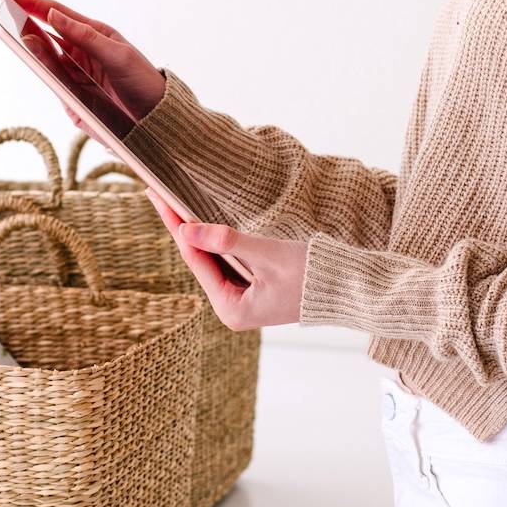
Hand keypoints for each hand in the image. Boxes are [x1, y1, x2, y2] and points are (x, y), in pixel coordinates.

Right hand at [1, 0, 166, 122]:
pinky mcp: (73, 100)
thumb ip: (85, 37)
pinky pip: (53, 85)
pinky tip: (37, 63)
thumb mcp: (118, 55)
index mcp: (92, 35)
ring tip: (17, 37)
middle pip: (44, 37)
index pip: (55, 14)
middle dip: (23, 26)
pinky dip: (45, 75)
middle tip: (4, 15)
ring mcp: (74, 77)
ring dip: (32, 50)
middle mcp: (80, 54)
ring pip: (45, 61)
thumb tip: (53, 16)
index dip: (30, 3)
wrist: (157, 120)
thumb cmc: (142, 81)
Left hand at [146, 189, 306, 330]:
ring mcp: (242, 301)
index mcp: (232, 310)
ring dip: (195, 233)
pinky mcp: (252, 291)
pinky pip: (226, 262)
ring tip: (170, 204)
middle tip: (156, 195)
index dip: (176, 226)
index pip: (196, 261)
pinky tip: (198, 222)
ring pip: (210, 261)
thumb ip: (227, 241)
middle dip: (181, 228)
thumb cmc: (313, 274)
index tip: (158, 199)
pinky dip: (214, 241)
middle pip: (199, 262)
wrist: (351, 288)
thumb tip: (186, 230)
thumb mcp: (268, 255)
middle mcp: (232, 310)